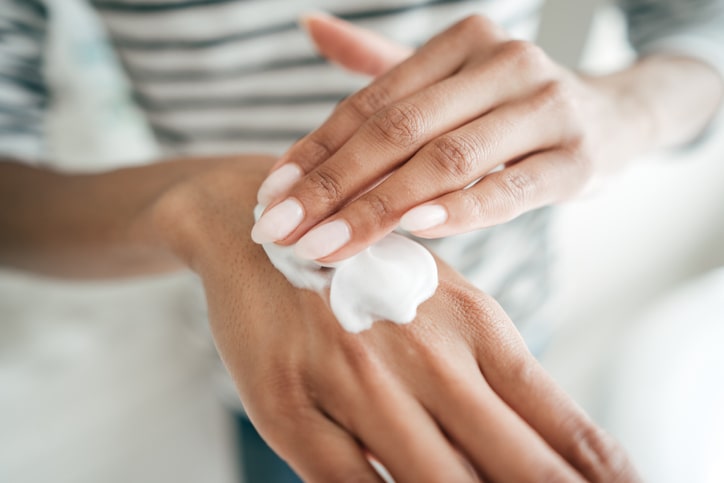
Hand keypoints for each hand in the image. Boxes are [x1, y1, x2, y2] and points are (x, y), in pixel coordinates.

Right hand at [153, 159, 637, 481]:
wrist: (259, 226)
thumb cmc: (363, 267)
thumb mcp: (442, 300)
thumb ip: (494, 372)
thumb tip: (547, 447)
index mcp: (472, 325)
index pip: (559, 422)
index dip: (598, 472)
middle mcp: (424, 357)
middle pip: (514, 464)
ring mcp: (355, 384)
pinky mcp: (289, 410)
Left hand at [251, 14, 699, 262]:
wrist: (614, 118)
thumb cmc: (511, 108)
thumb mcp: (450, 80)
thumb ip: (381, 65)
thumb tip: (310, 28)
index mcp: (463, 42)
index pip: (373, 101)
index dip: (317, 150)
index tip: (272, 195)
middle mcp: (504, 63)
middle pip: (400, 130)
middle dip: (333, 187)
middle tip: (283, 231)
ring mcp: (545, 106)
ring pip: (446, 160)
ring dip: (378, 209)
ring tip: (326, 246)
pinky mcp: (577, 158)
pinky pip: (508, 188)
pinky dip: (458, 210)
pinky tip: (411, 229)